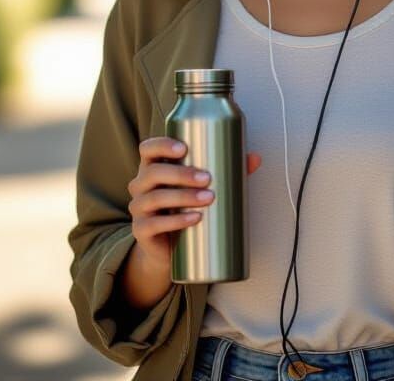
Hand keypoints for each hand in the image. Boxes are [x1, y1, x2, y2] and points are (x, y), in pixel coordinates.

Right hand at [128, 137, 261, 274]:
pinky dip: (176, 221)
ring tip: (208, 198)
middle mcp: (141, 185)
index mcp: (153, 167)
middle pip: (154, 172)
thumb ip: (227, 170)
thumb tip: (255, 158)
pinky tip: (195, 218)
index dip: (162, 145)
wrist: (166, 247)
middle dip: (181, 173)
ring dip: (183, 196)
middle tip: (207, 178)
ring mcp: (138, 208)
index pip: (148, 149)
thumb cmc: (184, 206)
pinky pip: (154, 224)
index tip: (184, 148)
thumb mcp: (199, 186)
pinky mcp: (141, 231)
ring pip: (155, 198)